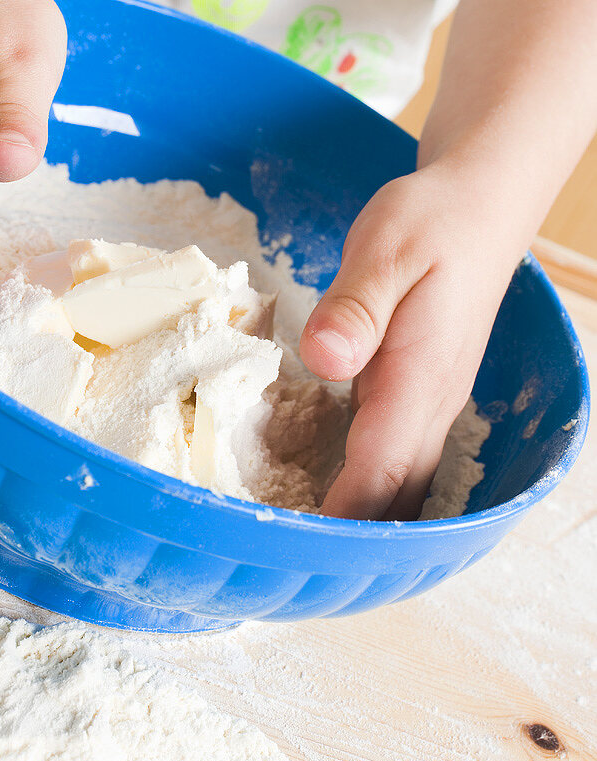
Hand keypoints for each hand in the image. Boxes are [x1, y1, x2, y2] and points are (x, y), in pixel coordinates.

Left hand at [300, 163, 521, 520]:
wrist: (481, 204)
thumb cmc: (432, 222)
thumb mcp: (386, 249)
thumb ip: (354, 306)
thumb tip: (323, 359)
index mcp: (419, 377)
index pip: (377, 471)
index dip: (337, 517)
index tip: (291, 550)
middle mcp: (430, 401)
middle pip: (392, 492)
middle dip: (345, 531)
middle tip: (280, 555)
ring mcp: (429, 398)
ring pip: (400, 479)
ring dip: (359, 512)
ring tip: (300, 537)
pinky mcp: (419, 385)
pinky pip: (395, 451)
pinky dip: (367, 480)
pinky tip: (330, 481)